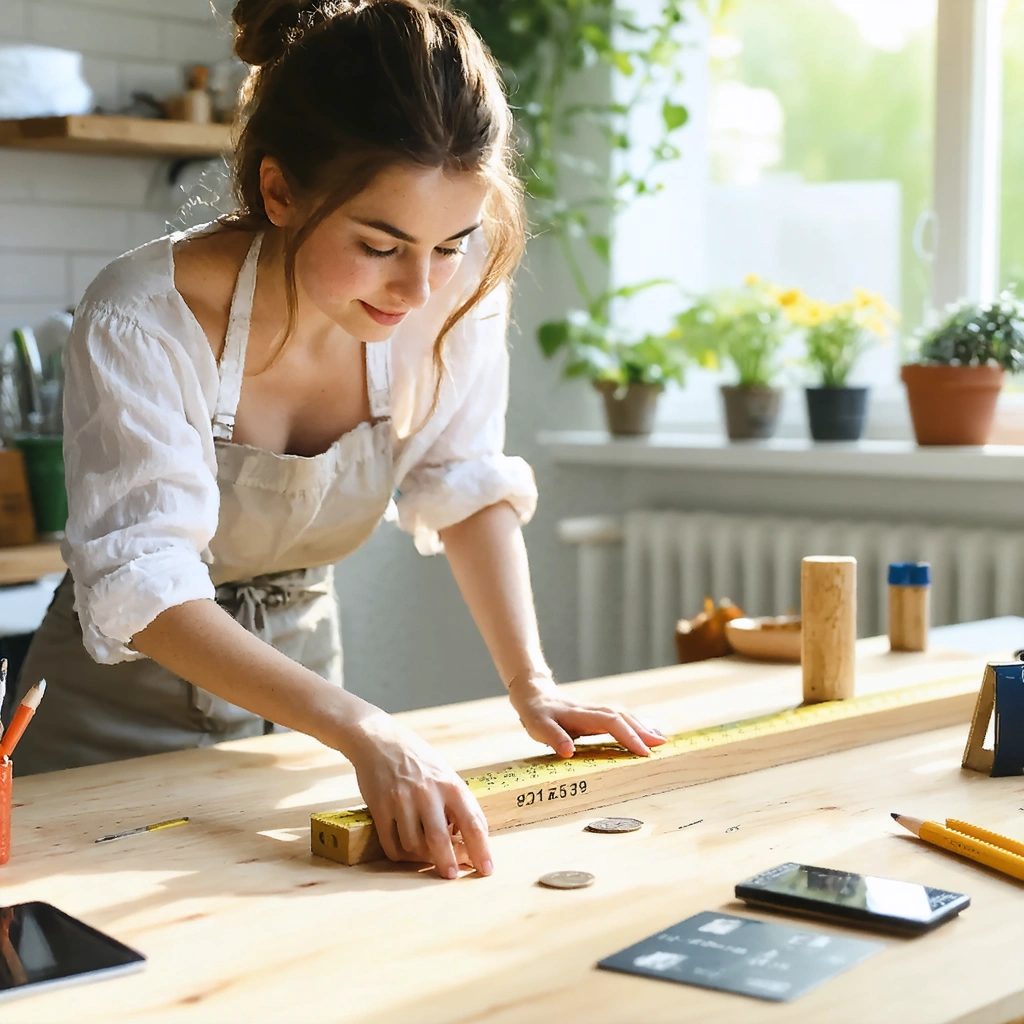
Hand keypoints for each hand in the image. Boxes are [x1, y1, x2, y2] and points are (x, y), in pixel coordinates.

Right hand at [345, 705, 491, 878]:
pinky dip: (401, 854)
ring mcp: (402, 801)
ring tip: (425, 856)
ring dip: (421, 857)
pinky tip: (407, 852)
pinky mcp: (380, 807)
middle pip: (440, 840)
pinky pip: (392, 844)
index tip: (486, 869)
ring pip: (414, 845)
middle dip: (448, 863)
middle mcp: (427, 793)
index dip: (482, 850)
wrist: (379, 740)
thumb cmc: (418, 759)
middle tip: (451, 875)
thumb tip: (470, 838)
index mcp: (450, 784)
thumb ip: (458, 802)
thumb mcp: (445, 774)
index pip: (473, 823)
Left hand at [507, 674, 666, 758]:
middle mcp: (593, 710)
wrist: (534, 693)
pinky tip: (648, 731)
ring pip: (624, 715)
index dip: (628, 736)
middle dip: (643, 730)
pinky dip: (636, 724)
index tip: (643, 752)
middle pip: (623, 717)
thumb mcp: (537, 726)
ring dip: (643, 726)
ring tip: (661, 739)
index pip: (611, 723)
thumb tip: (569, 751)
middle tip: (662, 745)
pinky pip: (620, 718)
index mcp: (581, 714)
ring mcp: (596, 711)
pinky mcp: (597, 714)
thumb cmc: (535, 713)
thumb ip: (553, 737)